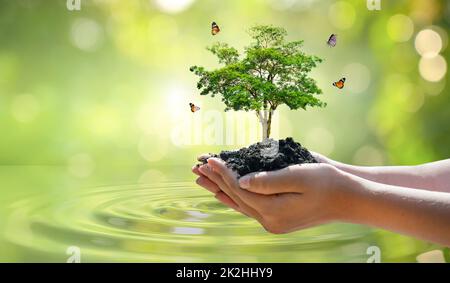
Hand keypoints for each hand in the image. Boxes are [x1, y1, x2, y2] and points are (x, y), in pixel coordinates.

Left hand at [192, 157, 350, 233]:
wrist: (348, 199)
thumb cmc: (328, 182)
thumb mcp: (299, 176)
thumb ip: (267, 180)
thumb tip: (240, 181)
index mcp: (273, 210)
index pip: (238, 188)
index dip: (223, 172)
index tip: (209, 157)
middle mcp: (269, 220)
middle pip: (234, 197)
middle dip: (215, 180)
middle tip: (196, 166)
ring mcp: (272, 222)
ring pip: (238, 203)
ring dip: (220, 189)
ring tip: (201, 179)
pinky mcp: (277, 218)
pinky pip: (248, 207)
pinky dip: (234, 198)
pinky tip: (224, 194)